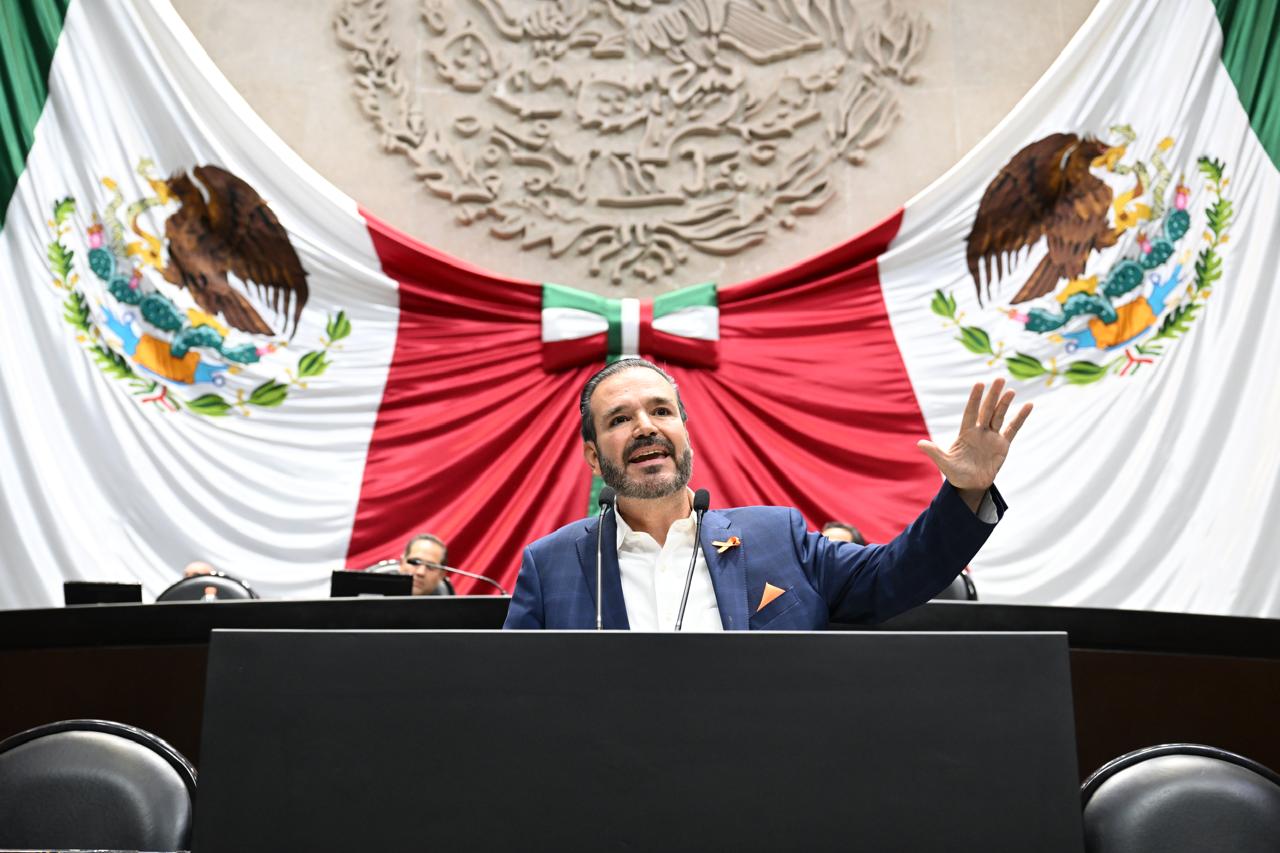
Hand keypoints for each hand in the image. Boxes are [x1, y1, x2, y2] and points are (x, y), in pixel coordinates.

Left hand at [917, 379, 1031, 504]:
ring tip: (1010, 390)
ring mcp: (992, 436)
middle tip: (999, 378)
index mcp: (965, 433)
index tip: (979, 384)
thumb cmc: (956, 473)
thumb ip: (935, 452)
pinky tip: (1029, 405)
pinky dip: (1020, 417)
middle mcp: (979, 431)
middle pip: (987, 410)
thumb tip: (919, 443)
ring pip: (999, 416)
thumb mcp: (945, 463)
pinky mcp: (1003, 444)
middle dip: (992, 395)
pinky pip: (1013, 429)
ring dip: (1005, 403)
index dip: (975, 399)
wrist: (971, 485)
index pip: (970, 412)